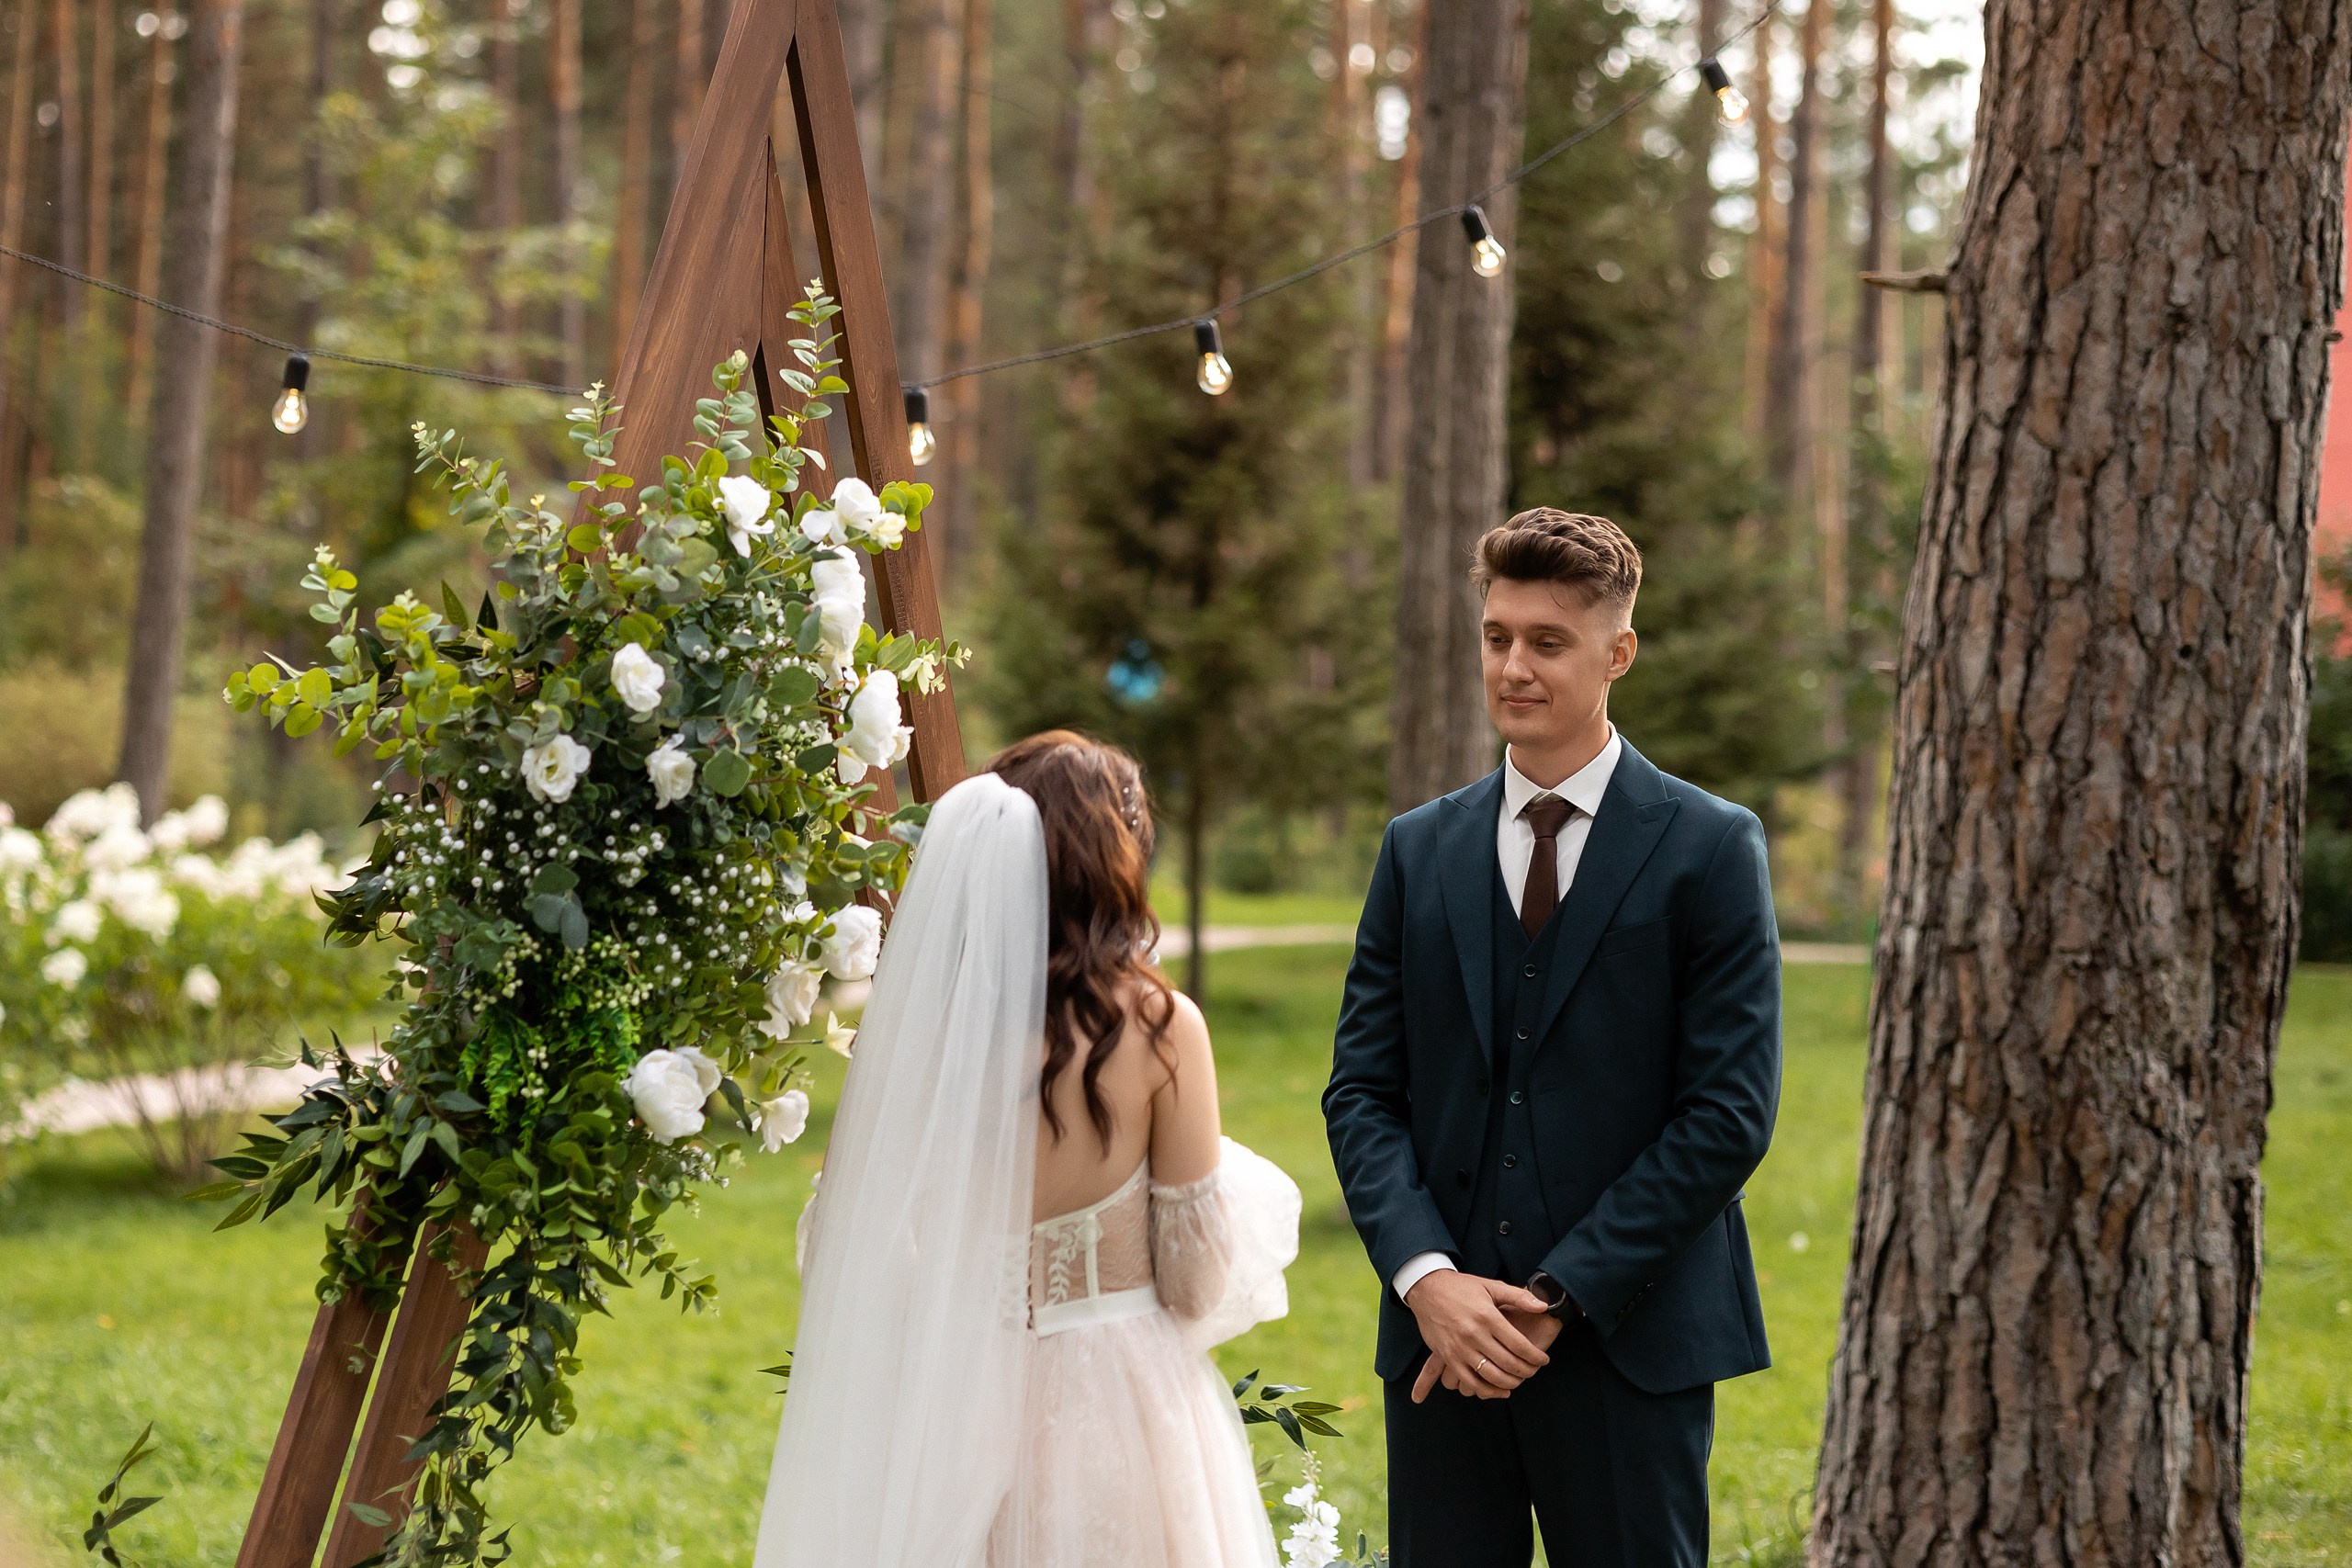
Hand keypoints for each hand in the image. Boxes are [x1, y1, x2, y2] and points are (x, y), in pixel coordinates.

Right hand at [1403, 1272, 1552, 1402]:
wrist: (1426, 1289)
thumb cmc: (1461, 1287)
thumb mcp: (1491, 1286)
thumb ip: (1519, 1296)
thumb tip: (1544, 1306)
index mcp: (1487, 1316)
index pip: (1519, 1345)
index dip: (1535, 1356)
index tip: (1543, 1360)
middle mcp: (1474, 1334)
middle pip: (1508, 1363)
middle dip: (1527, 1371)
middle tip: (1534, 1370)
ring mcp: (1459, 1348)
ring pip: (1492, 1376)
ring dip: (1511, 1383)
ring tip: (1520, 1379)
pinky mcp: (1448, 1357)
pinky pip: (1470, 1382)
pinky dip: (1488, 1391)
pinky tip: (1500, 1390)